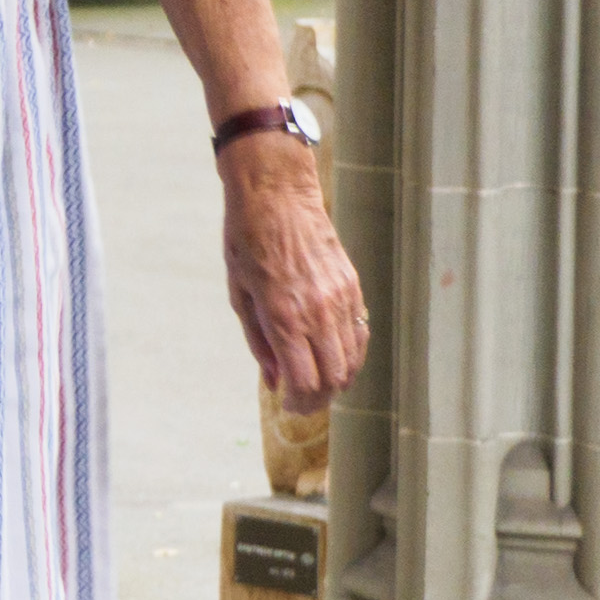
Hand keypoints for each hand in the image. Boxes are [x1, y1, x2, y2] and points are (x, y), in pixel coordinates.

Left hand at [220, 132, 366, 411]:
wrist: (276, 194)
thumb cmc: (246, 241)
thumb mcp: (239, 294)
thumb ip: (259, 341)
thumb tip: (273, 379)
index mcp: (284, 316)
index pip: (305, 382)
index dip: (299, 403)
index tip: (287, 405)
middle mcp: (317, 311)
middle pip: (334, 378)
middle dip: (318, 399)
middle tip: (302, 401)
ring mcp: (340, 298)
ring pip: (352, 360)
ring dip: (337, 380)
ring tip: (317, 382)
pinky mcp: (352, 285)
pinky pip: (360, 332)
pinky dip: (350, 353)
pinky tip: (333, 354)